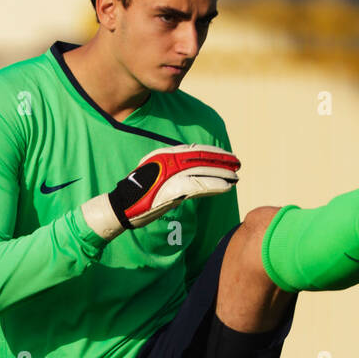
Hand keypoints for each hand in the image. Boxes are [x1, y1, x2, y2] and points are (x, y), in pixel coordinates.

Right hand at [80, 144, 239, 241]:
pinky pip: (199, 185)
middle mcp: (168, 160)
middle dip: (221, 160)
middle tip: (237, 163)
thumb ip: (172, 173)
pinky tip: (226, 186)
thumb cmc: (137, 195)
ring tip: (235, 176)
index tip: (226, 156)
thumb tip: (191, 175)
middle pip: (201, 158)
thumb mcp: (156, 177)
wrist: (122, 206)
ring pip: (203, 170)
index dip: (213, 153)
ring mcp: (170, 173)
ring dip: (222, 173)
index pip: (194, 150)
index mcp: (165, 155)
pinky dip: (214, 185)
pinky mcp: (172, 188)